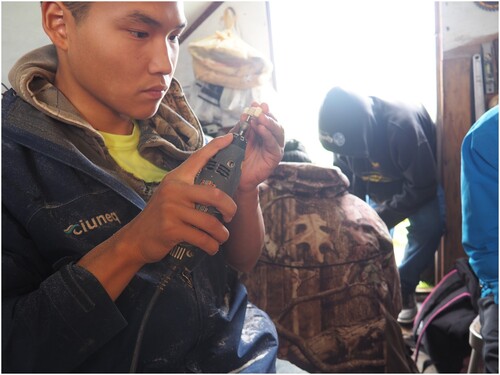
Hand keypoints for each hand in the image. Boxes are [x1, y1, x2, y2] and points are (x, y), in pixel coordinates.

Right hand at [120, 134, 237, 263]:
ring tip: (222, 237)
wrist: (136, 238)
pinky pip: (202, 238)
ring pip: (211, 222)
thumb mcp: (171, 196)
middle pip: (216, 196)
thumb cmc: (160, 217)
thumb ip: (190, 189)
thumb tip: (217, 187)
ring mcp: (172, 210)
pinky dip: (212, 246)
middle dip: (231, 208)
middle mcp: (174, 190)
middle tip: (231, 216)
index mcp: (176, 179)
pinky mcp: (172, 229)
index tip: (231, 138)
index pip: (199, 158)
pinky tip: (212, 247)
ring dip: (222, 234)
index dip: (216, 147)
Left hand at [236, 102, 284, 191]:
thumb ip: (241, 127)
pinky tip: (261, 129)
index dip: (261, 110)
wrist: (235, 176)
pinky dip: (268, 135)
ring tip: (260, 117)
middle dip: (267, 114)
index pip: (265, 118)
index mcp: (262, 132)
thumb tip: (245, 113)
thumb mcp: (237, 138)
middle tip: (259, 108)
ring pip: (277, 131)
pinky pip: (274, 144)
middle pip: (274, 123)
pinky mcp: (275, 156)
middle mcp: (270, 138)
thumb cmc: (236, 157)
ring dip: (269, 123)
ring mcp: (274, 147)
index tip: (255, 103)